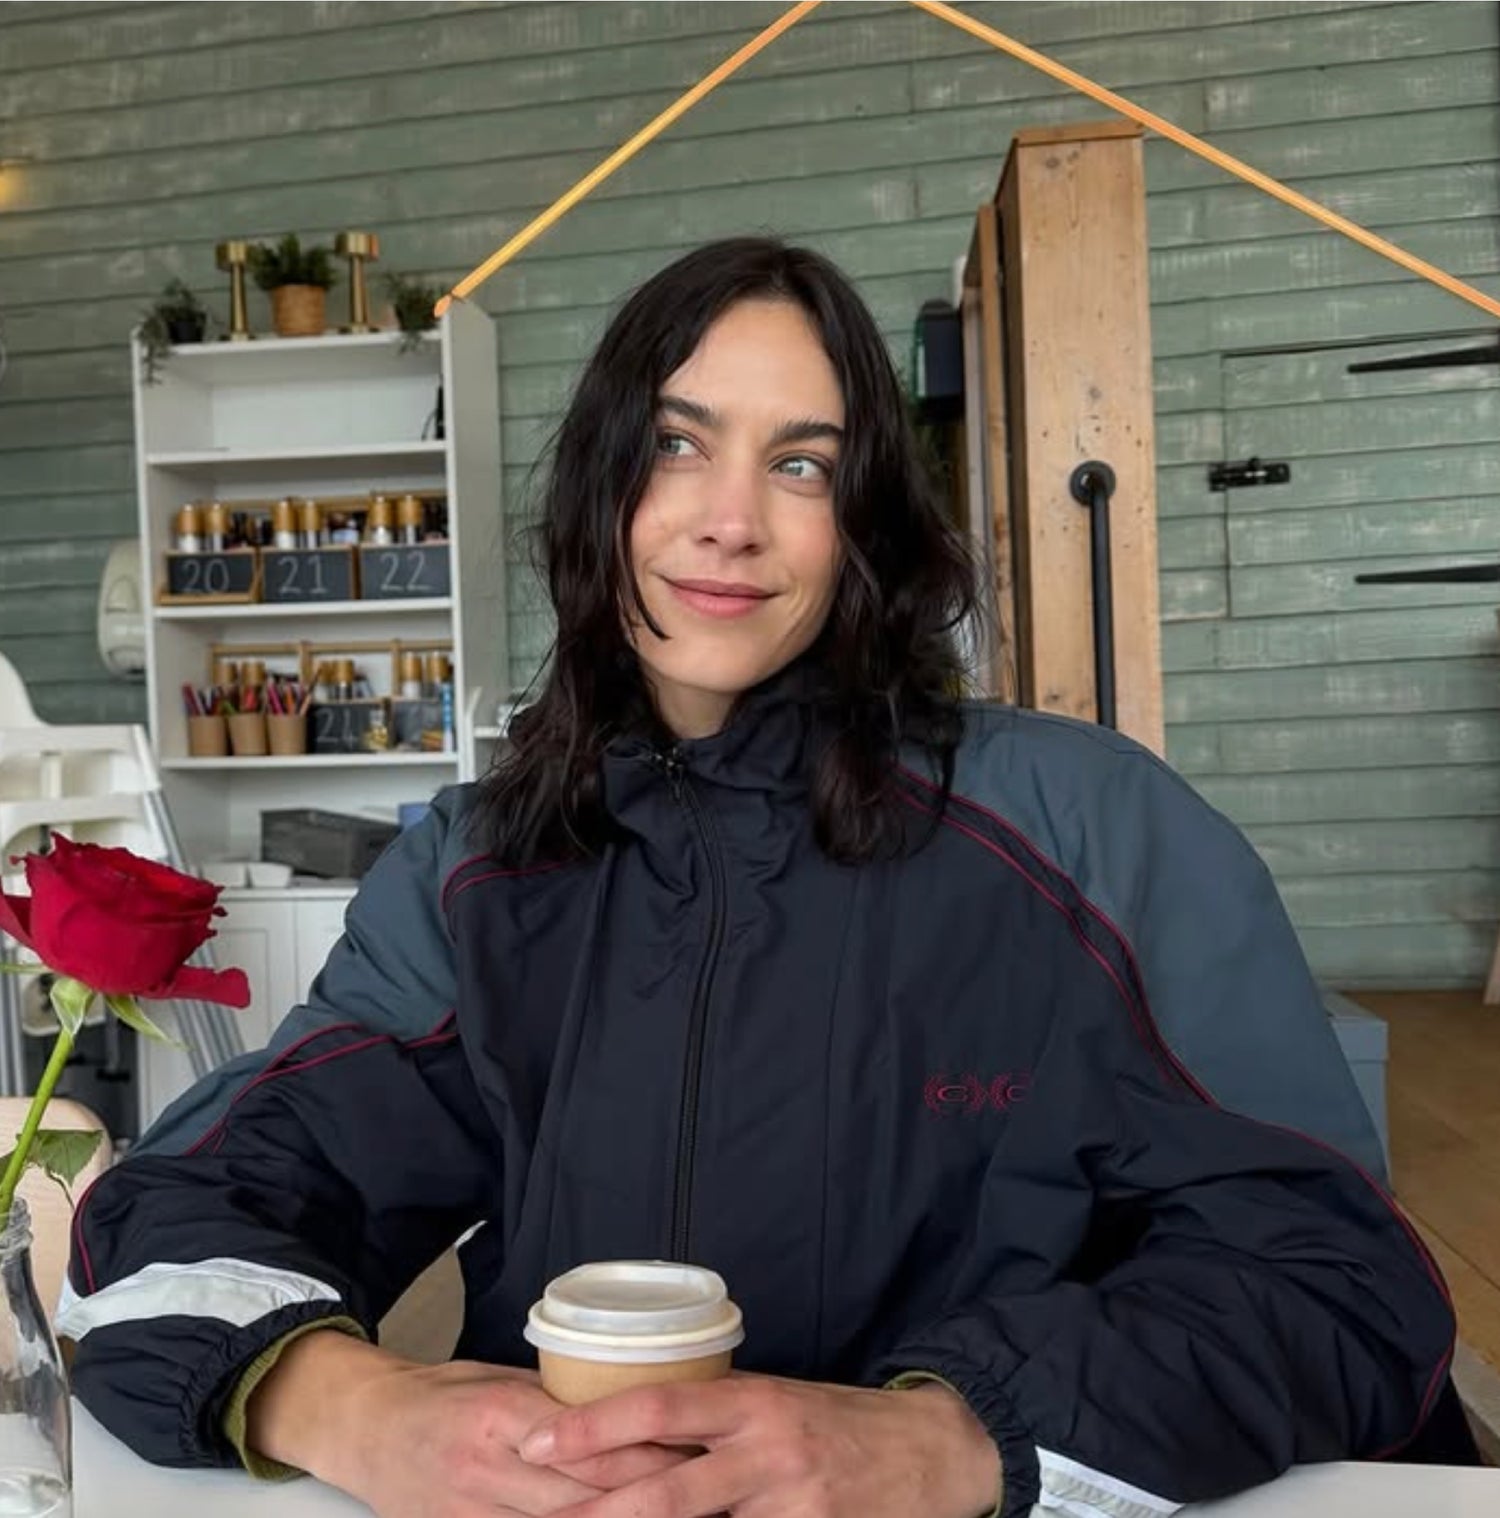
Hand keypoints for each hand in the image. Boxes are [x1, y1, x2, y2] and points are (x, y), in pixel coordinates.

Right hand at [247, 1333, 687, 1517]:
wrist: (365, 1427)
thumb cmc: (442, 1394)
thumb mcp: (501, 1379)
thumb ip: (558, 1401)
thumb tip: (628, 1408)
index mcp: (502, 1415)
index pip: (589, 1442)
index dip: (646, 1454)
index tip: (694, 1452)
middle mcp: (485, 1469)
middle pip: (583, 1496)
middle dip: (646, 1499)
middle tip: (701, 1494)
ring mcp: (469, 1515)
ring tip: (671, 1513)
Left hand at [516, 1374, 1001, 1517]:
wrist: (932, 1450)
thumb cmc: (840, 1423)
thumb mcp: (776, 1402)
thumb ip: (717, 1422)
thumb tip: (638, 1436)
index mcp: (751, 1401)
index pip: (657, 1409)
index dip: (592, 1428)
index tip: (536, 1439)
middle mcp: (766, 1450)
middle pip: (666, 1489)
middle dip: (596, 1512)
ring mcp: (791, 1504)